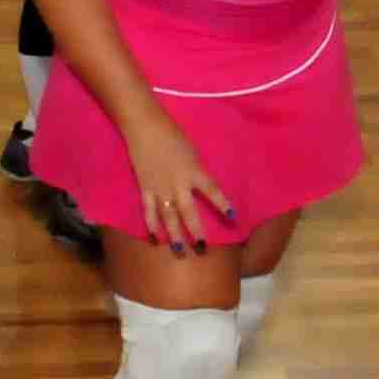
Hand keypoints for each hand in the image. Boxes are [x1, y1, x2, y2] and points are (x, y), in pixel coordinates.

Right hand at [123, 116, 236, 253]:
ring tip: (180, 250)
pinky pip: (149, 211)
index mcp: (194, 171)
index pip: (212, 191)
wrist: (145, 127)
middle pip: (188, 212)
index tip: (232, 217)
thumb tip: (201, 188)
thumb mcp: (193, 152)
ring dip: (174, 235)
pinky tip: (156, 238)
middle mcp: (178, 184)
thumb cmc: (173, 135)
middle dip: (196, 231)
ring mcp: (160, 188)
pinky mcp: (145, 188)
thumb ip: (197, 172)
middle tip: (203, 248)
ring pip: (168, 217)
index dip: (222, 204)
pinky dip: (152, 225)